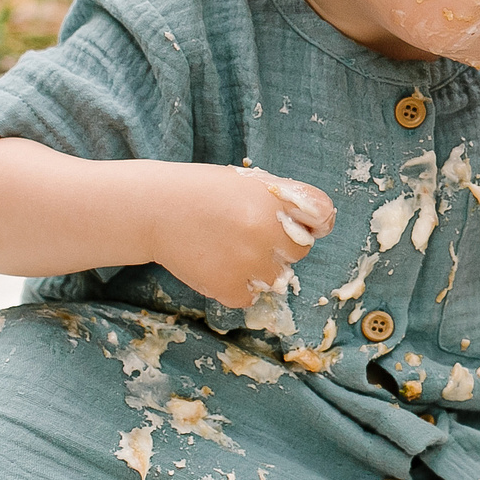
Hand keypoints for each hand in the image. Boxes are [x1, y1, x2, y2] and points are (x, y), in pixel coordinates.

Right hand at [146, 164, 335, 308]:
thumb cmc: (205, 191)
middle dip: (280, 245)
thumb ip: (286, 199)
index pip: (324, 216)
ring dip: (258, 268)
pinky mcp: (228, 286)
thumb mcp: (251, 182)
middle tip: (247, 234)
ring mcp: (248, 261)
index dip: (314, 222)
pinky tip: (218, 264)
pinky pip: (249, 297)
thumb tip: (319, 225)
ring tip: (229, 249)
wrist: (155, 208)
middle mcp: (267, 230)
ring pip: (275, 276)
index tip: (300, 223)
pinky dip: (236, 287)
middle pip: (300, 251)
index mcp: (277, 199)